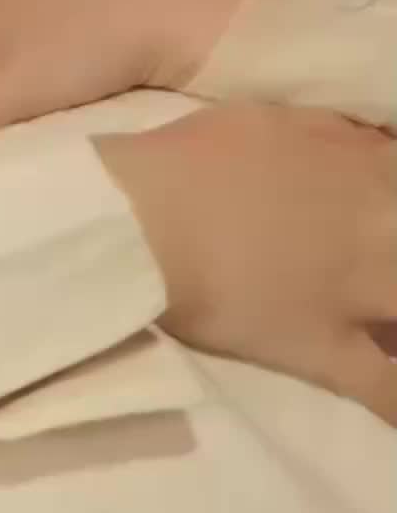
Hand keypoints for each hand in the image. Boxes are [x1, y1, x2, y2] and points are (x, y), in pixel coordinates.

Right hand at [96, 105, 396, 423]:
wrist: (142, 219)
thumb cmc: (198, 161)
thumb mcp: (284, 122)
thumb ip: (343, 141)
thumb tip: (375, 153)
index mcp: (374, 173)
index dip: (396, 200)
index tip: (381, 217)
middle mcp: (385, 237)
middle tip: (374, 269)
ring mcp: (361, 298)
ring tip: (382, 325)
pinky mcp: (325, 351)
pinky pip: (385, 390)